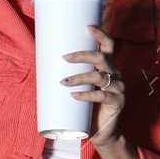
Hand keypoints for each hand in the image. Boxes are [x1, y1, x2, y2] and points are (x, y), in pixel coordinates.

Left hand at [63, 27, 125, 146]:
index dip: (100, 35)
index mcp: (107, 66)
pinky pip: (102, 96)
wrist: (99, 131)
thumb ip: (68, 75)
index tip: (87, 27)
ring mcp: (118, 88)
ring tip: (63, 82)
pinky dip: (87, 96)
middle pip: (102, 58)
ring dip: (80, 77)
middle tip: (65, 58)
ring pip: (100, 77)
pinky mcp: (117, 103)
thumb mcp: (78, 87)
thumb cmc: (85, 107)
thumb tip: (41, 63)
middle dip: (83, 55)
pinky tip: (75, 96)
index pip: (108, 46)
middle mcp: (114, 74)